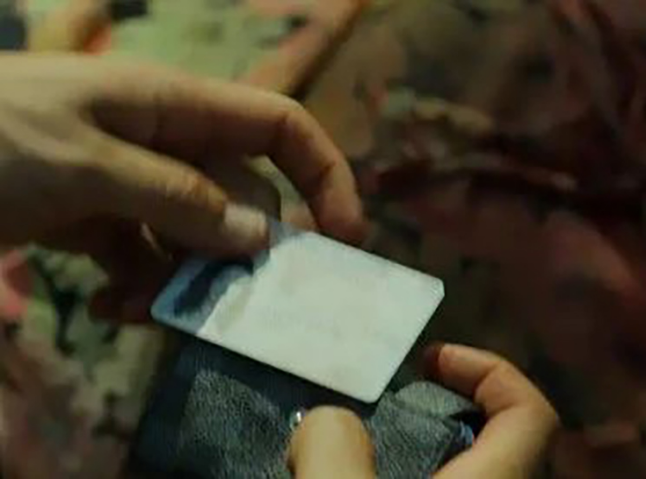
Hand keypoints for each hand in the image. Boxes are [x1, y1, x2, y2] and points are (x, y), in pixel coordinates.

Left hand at [0, 54, 364, 318]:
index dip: (322, 174)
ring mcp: (126, 181)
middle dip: (241, 251)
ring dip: (185, 279)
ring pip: (195, 235)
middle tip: (231, 305)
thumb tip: (259, 238)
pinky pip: (144, 257)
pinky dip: (140, 288)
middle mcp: (161, 141)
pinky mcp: (91, 220)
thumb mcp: (85, 164)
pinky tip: (113, 309)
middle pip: (240, 195)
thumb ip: (178, 200)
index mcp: (171, 105)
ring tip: (147, 312)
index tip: (343, 238)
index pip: (277, 127)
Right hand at [287, 344, 558, 478]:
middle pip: (495, 442)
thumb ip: (333, 451)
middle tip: (378, 404)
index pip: (532, 412)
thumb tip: (330, 422)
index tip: (426, 360)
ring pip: (461, 473)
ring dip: (413, 455)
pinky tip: (347, 475)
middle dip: (440, 411)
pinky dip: (399, 475)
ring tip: (345, 447)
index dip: (489, 370)